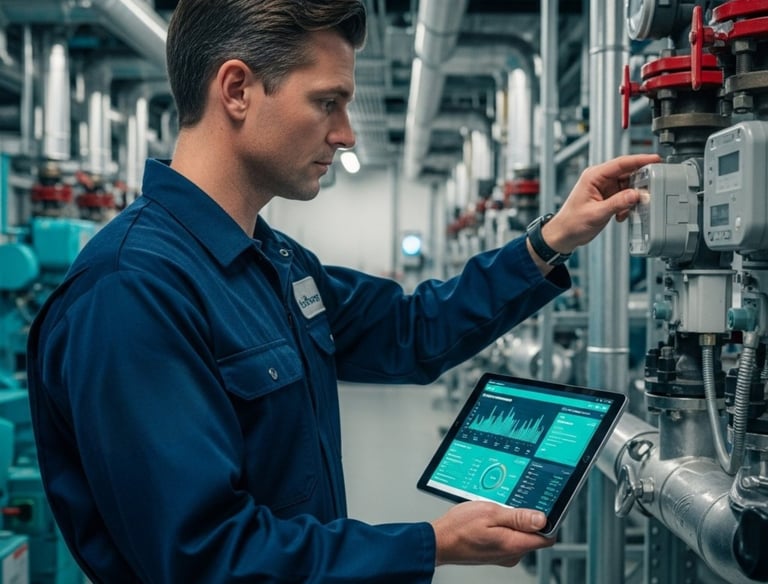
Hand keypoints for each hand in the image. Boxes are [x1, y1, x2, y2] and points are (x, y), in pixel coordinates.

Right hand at [430, 501, 554, 566]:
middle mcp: (512, 555)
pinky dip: (504, 528)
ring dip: (513, 522)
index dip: (548, 520)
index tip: (543, 506)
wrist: (439, 541)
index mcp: (515, 544)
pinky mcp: (496, 554)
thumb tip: (542, 518)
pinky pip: (509, 539)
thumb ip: (518, 517)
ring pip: (521, 536)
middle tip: (509, 504)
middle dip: (527, 518)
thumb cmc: (460, 527)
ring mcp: (504, 556)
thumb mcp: (491, 513)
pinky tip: (489, 520)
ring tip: (495, 511)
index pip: (547, 537)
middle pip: (534, 535)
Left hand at [540, 153, 661, 254]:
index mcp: (593, 176)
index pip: (621, 163)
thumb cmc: (572, 223)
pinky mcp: (607, 197)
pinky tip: (621, 215)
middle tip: (650, 190)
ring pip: (628, 185)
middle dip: (639, 182)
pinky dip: (627, 205)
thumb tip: (636, 194)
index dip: (640, 160)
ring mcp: (604, 187)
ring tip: (629, 209)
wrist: (564, 235)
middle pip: (627, 173)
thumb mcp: (596, 213)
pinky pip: (625, 196)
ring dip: (632, 197)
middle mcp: (599, 179)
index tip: (656, 159)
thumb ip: (617, 203)